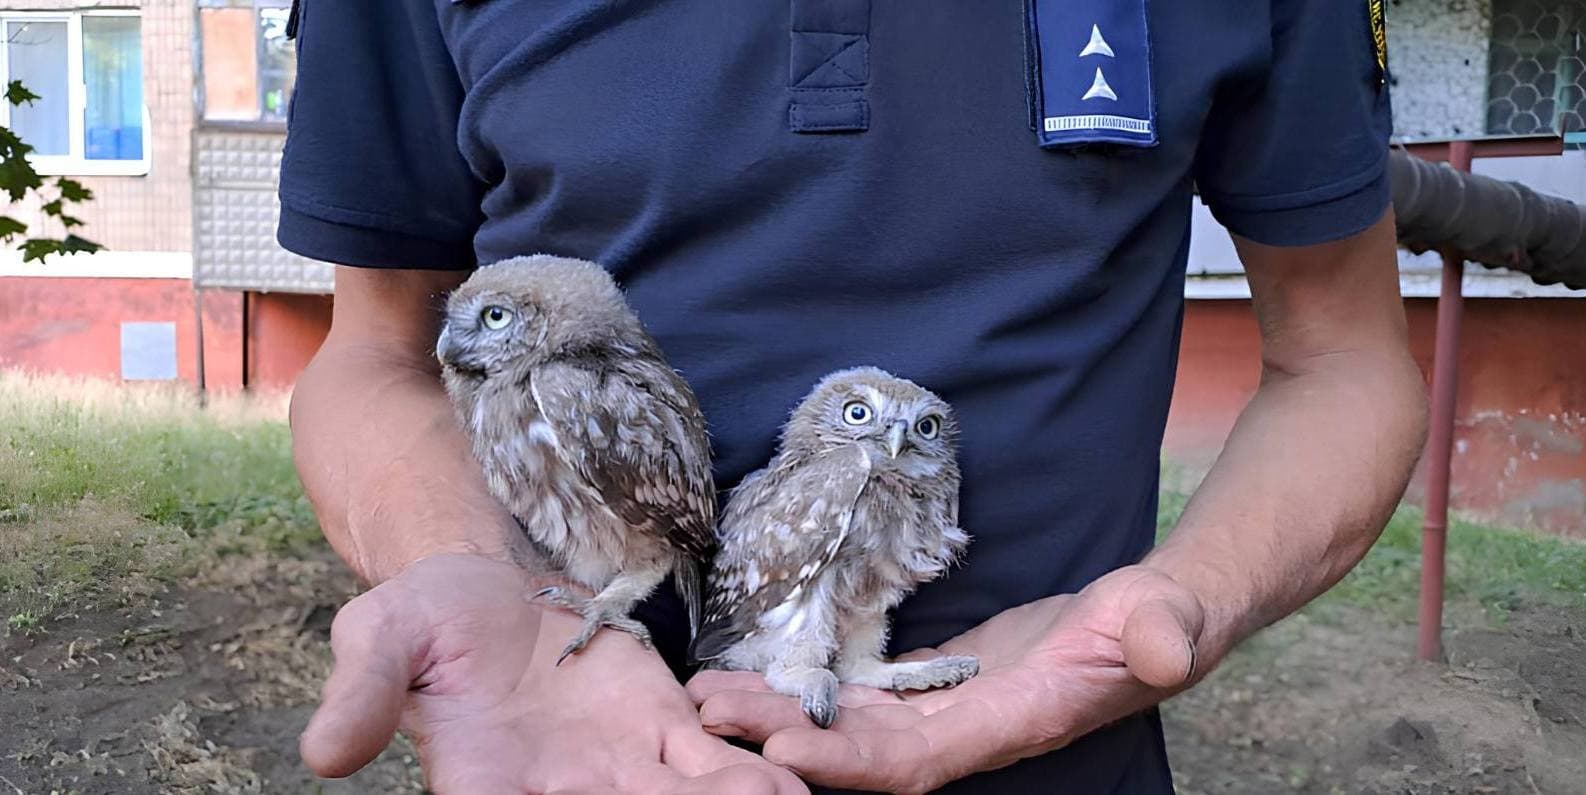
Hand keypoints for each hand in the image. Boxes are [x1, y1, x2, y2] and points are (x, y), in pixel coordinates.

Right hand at [302, 554, 807, 794]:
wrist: (487, 587)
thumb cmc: (426, 618)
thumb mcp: (379, 634)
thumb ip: (362, 689)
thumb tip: (322, 754)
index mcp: (486, 784)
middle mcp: (560, 792)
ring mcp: (620, 768)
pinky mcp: (665, 728)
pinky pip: (711, 763)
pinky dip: (747, 776)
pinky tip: (788, 781)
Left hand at [687, 565, 1207, 793]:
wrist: (1151, 621)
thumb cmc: (1160, 620)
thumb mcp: (1164, 620)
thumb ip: (1160, 634)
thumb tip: (1161, 651)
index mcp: (1012, 726)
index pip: (915, 763)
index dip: (846, 765)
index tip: (777, 752)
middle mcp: (969, 733)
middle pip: (861, 754)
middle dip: (785, 740)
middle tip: (708, 713)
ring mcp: (951, 712)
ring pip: (852, 728)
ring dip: (785, 716)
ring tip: (712, 695)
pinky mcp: (940, 686)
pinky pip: (866, 701)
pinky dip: (816, 694)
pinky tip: (766, 676)